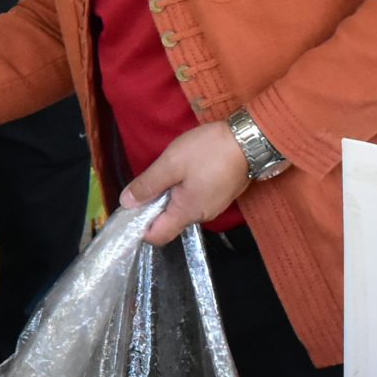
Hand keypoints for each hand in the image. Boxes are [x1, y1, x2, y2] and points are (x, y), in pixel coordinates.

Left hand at [118, 121, 251, 244]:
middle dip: (155, 207)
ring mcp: (214, 206)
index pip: (157, 236)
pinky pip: (196, 200)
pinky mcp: (222, 196)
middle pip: (169, 223)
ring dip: (171, 196)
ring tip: (171, 171)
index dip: (140, 226)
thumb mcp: (171, 164)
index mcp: (187, 213)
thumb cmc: (209, 151)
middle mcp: (202, 216)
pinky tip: (187, 171)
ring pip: (183, 210)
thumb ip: (148, 184)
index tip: (132, 206)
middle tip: (152, 180)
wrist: (250, 139)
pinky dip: (185, 190)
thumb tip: (126, 204)